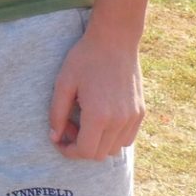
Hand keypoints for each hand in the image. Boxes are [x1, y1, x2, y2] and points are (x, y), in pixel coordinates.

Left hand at [48, 27, 144, 159]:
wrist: (115, 41)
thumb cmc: (85, 58)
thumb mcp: (63, 83)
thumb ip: (57, 113)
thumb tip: (55, 137)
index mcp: (99, 115)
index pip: (85, 152)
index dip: (69, 151)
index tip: (59, 141)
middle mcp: (119, 121)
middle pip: (100, 154)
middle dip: (81, 147)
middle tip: (69, 126)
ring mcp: (133, 118)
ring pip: (115, 149)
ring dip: (98, 143)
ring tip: (85, 120)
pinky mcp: (140, 113)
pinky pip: (127, 138)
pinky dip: (112, 137)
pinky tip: (101, 118)